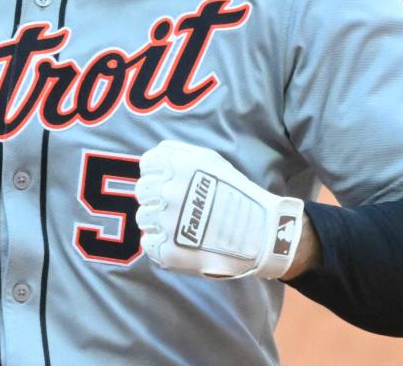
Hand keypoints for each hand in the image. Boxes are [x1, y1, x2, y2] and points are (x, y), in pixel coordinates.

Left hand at [135, 139, 303, 279]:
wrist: (259, 235)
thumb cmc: (236, 193)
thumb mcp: (211, 160)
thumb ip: (179, 151)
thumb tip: (155, 153)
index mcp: (178, 167)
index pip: (147, 164)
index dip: (157, 174)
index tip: (170, 183)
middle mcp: (168, 192)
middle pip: (143, 191)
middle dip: (157, 197)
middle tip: (179, 207)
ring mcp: (166, 223)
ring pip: (144, 218)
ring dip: (158, 220)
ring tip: (183, 226)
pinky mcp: (167, 251)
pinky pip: (149, 243)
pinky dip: (161, 244)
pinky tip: (182, 242)